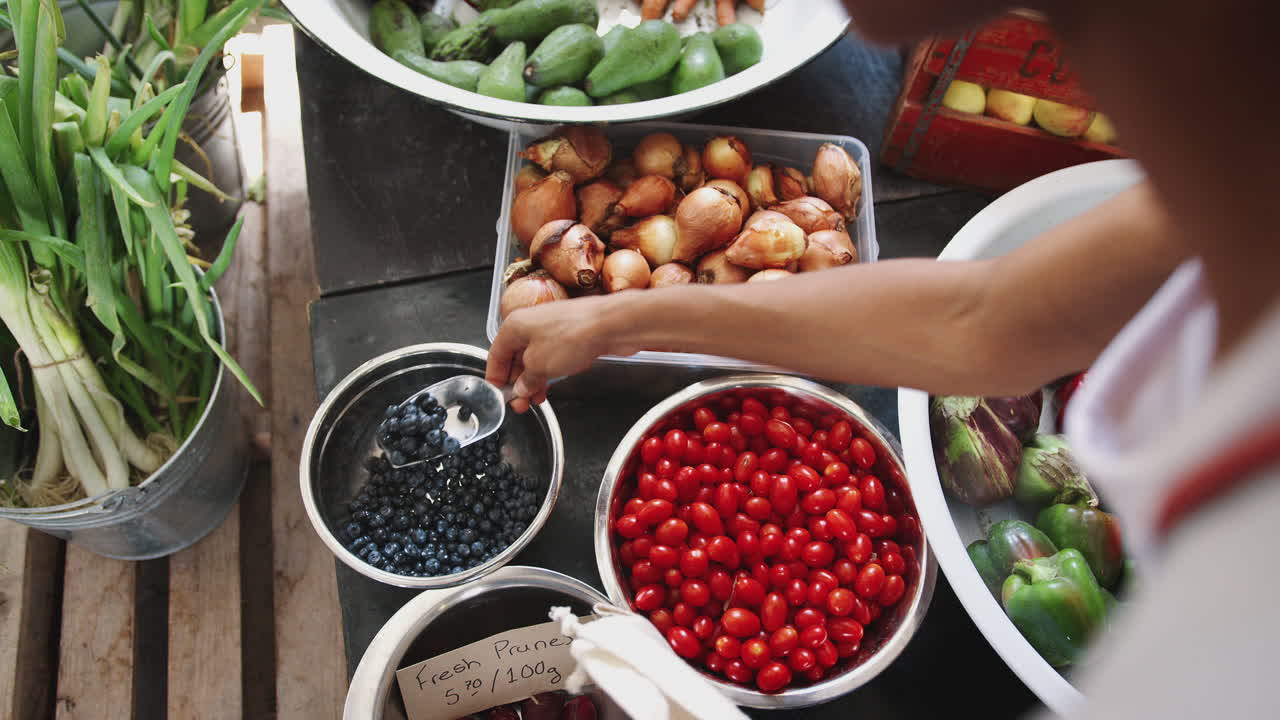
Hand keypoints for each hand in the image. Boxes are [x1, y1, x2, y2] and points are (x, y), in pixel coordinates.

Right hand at [486, 295, 627, 412]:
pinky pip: (552, 356)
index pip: (496, 354)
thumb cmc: (573, 335)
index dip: (496, 376)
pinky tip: (551, 384)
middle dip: (517, 382)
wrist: (608, 325)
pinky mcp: (569, 334)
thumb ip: (526, 380)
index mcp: (515, 325)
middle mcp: (531, 324)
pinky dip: (549, 371)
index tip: (498, 393)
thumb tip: (521, 388)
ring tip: (536, 398)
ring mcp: (551, 328)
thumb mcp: (539, 366)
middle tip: (519, 402)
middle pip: (516, 356)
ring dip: (534, 380)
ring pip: (535, 358)